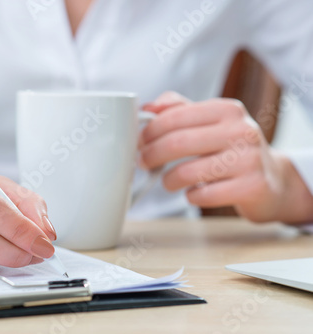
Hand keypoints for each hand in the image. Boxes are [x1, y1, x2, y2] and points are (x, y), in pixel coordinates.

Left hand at [138, 91, 312, 222]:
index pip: (175, 116)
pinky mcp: (251, 188)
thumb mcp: (210, 122)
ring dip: (168, 180)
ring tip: (169, 182)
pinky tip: (194, 192)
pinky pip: (202, 195)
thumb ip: (179, 110)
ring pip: (187, 172)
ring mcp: (248, 160)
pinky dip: (190, 197)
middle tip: (143, 163)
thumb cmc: (231, 149)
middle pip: (177, 143)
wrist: (272, 181)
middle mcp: (241, 131)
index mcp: (227, 109)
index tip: (139, 142)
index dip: (149, 131)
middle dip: (151, 155)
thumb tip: (149, 107)